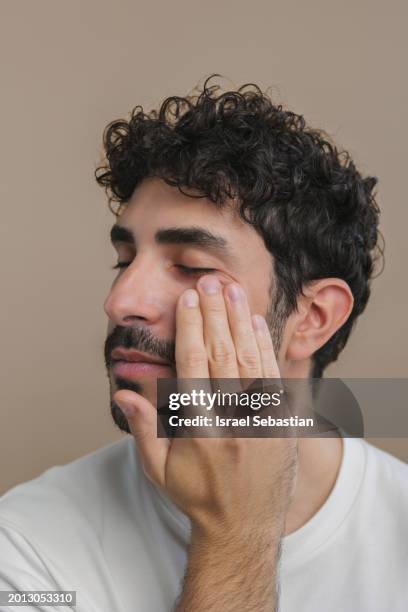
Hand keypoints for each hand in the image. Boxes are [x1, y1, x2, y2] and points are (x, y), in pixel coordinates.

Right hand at [114, 275, 297, 540]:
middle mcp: (234, 420)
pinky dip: (264, 345)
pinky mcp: (283, 423)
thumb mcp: (161, 469)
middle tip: (209, 281)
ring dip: (240, 320)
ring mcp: (263, 420)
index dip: (192, 327)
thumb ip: (144, 428)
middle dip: (215, 313)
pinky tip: (255, 321)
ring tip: (232, 289)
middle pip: (223, 353)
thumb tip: (124, 391)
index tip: (189, 299)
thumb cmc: (198, 496)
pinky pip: (274, 375)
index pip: (195, 365)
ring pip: (250, 358)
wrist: (246, 526)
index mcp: (201, 429)